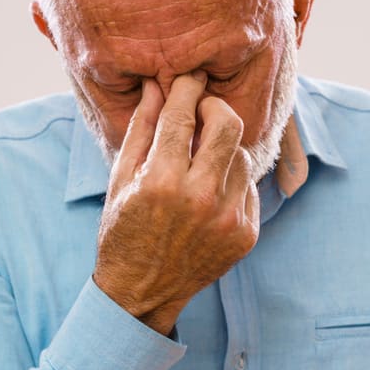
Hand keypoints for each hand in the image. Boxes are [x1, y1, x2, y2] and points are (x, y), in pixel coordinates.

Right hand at [92, 70, 259, 335]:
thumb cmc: (123, 231)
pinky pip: (248, 186)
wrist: (142, 293)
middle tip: (202, 109)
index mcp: (162, 181)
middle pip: (229, 124)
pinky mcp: (246, 234)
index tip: (189, 76)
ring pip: (241, 154)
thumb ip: (141, 128)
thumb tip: (155, 85)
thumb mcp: (121, 178)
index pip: (183, 115)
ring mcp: (228, 219)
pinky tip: (209, 192)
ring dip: (223, 147)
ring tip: (200, 159)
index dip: (187, 87)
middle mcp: (201, 198)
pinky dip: (231, 181)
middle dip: (215, 106)